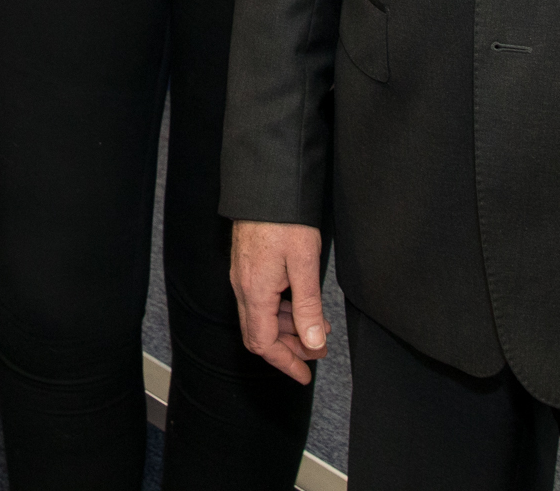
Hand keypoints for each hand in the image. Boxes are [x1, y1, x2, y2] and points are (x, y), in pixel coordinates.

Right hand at [230, 221, 330, 383]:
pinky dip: (281, 310)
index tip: (305, 374)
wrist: (265, 186)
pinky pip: (260, 300)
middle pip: (260, 334)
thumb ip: (308, 307)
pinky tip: (300, 304)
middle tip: (316, 352)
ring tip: (316, 327)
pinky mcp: (247, 266)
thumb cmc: (284, 221)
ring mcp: (243, 276)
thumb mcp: (304, 265)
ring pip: (261, 317)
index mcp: (255, 292)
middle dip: (289, 348)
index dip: (285, 362)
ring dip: (287, 328)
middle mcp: (243, 287)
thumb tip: (312, 344)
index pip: (264, 343)